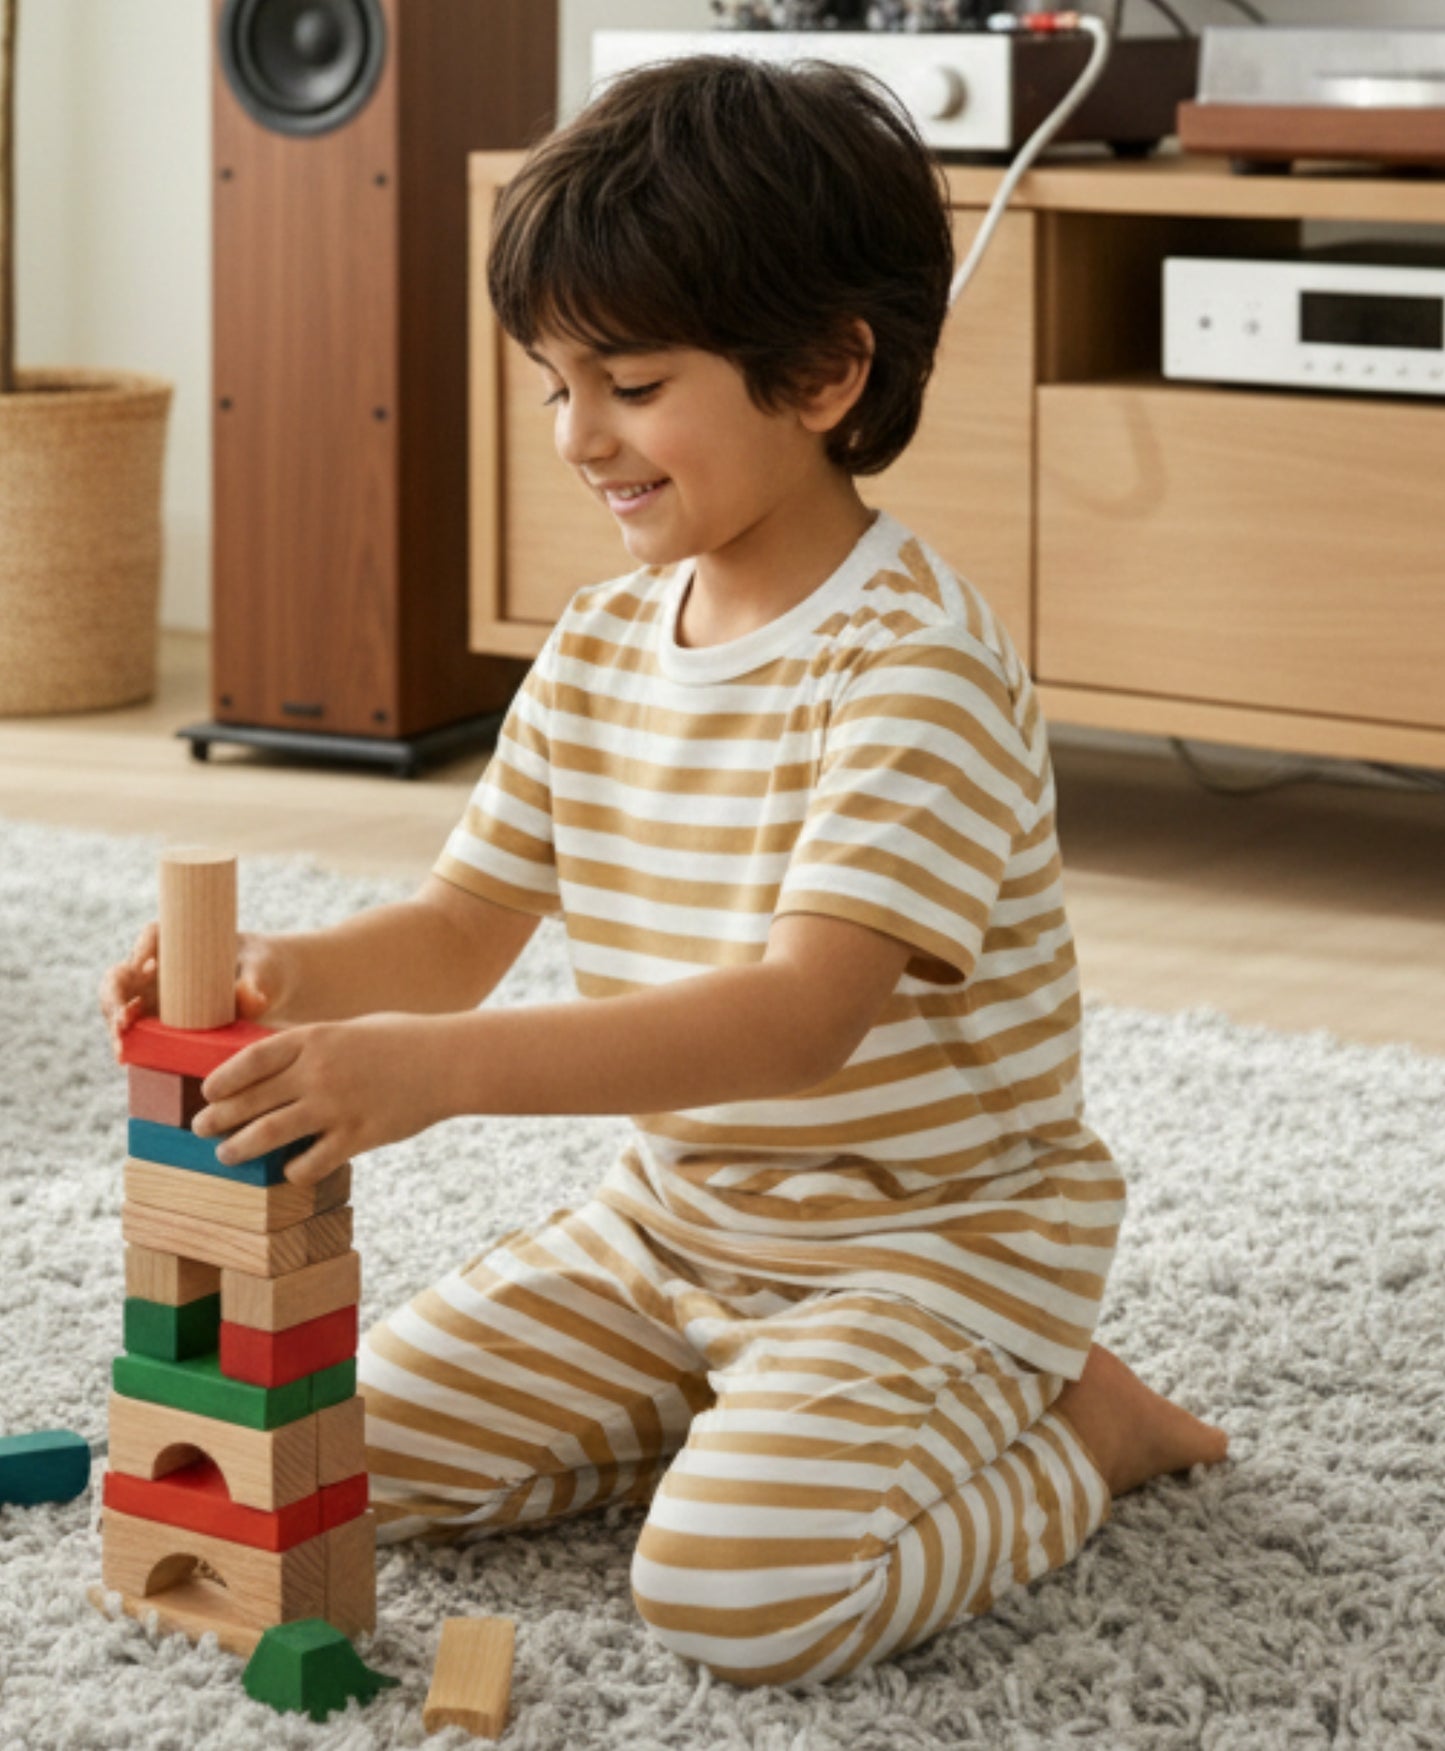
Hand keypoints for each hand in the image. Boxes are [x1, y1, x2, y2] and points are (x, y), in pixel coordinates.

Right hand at [99, 927, 281, 1062]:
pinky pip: (135, 1031)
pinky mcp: (158, 1022)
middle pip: (122, 975)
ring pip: (119, 1005)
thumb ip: (255, 984)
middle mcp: (158, 967)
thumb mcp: (262, 970)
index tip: (148, 967)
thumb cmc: (261, 967)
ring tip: (123, 1044)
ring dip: (116, 1023)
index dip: (143, 948)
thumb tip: (252, 999)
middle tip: (125, 1017)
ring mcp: (154, 996)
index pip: (152, 936)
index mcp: (181, 942)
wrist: (268, 989)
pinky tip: (126, 1057)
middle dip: (115, 996)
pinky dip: (127, 1043)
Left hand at [193, 1013, 445, 1186]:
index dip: (222, 1080)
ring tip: (226, 1155)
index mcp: (314, 1038)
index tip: (207, 1092)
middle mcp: (318, 1072)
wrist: (450, 1060)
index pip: (250, 1061)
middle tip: (201, 1129)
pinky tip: (289, 1170)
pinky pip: (311, 1162)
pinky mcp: (358, 1136)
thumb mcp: (349, 1029)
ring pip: (269, 1135)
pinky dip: (293, 1169)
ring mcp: (336, 1106)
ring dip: (240, 1148)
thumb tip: (271, 1066)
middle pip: (251, 1100)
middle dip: (218, 1118)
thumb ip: (311, 1046)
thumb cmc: (401, 1039)